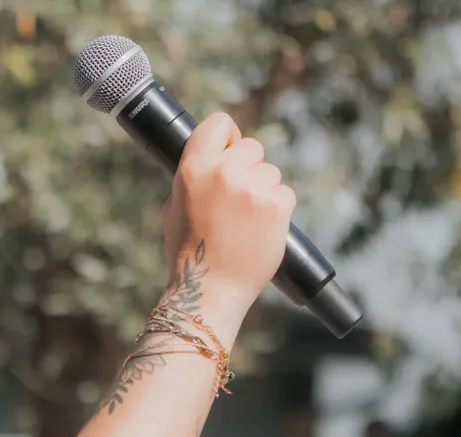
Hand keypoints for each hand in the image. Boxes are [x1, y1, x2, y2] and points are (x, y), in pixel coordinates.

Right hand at [161, 113, 297, 337]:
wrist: (210, 289)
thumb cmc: (189, 252)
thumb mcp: (174, 207)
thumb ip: (195, 176)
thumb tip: (214, 157)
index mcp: (194, 169)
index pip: (219, 123)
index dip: (227, 136)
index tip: (229, 150)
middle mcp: (224, 172)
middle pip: (252, 147)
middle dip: (248, 168)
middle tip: (236, 201)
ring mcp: (253, 188)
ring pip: (271, 173)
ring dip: (263, 192)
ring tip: (245, 223)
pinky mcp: (277, 205)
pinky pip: (285, 194)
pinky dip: (277, 211)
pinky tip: (259, 230)